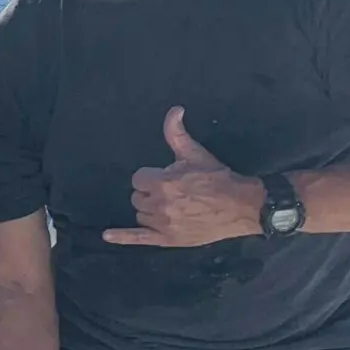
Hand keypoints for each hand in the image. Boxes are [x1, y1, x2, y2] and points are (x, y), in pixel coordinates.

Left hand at [103, 107, 262, 247]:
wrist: (242, 207)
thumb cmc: (218, 179)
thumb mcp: (195, 153)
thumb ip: (176, 133)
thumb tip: (174, 110)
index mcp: (162, 182)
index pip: (138, 179)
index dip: (150, 177)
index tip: (165, 178)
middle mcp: (159, 204)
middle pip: (137, 197)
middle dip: (149, 193)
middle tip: (171, 192)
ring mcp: (162, 224)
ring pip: (140, 214)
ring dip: (149, 209)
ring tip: (170, 206)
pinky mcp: (167, 239)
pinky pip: (138, 238)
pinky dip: (122, 237)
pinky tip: (107, 235)